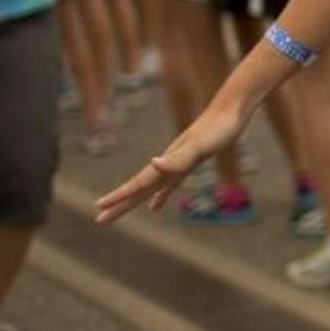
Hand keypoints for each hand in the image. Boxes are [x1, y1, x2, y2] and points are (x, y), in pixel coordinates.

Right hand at [95, 100, 247, 223]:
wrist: (231, 108)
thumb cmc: (219, 128)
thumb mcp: (201, 146)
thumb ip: (179, 157)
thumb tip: (153, 164)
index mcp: (167, 162)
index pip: (138, 184)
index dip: (119, 197)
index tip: (98, 209)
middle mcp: (167, 163)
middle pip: (138, 188)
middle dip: (119, 204)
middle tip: (99, 221)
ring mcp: (177, 163)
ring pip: (150, 187)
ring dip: (134, 200)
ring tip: (117, 212)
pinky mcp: (190, 163)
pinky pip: (169, 184)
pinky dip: (161, 195)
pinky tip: (155, 205)